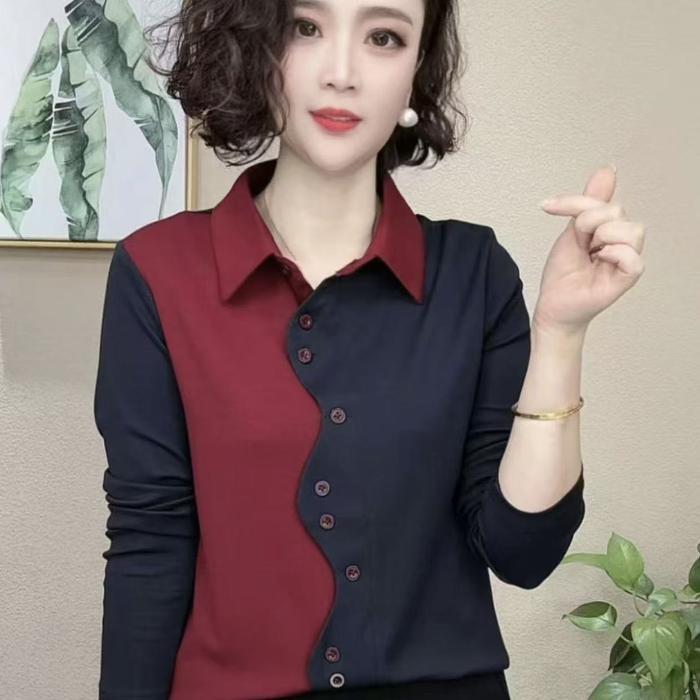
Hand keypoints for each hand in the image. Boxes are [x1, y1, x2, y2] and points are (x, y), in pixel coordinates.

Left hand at [533, 165, 645, 336]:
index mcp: (610, 228)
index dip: (574, 201)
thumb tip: (608, 169)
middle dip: (587, 223)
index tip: (546, 206)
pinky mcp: (627, 278)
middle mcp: (623, 241)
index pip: (603, 200)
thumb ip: (588, 203)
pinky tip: (598, 261)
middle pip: (617, 210)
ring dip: (602, 237)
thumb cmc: (562, 274)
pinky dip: (613, 255)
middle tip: (578, 245)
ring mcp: (627, 259)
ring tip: (590, 254)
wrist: (552, 305)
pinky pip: (633, 258)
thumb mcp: (571, 232)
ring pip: (631, 229)